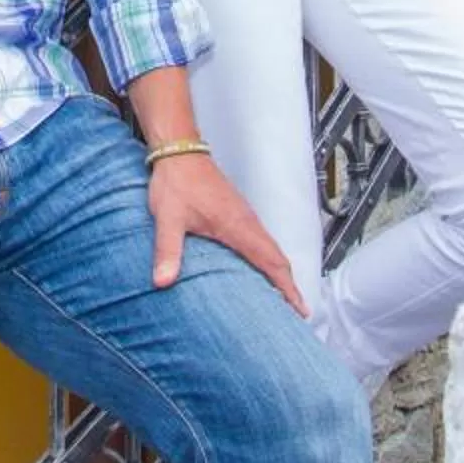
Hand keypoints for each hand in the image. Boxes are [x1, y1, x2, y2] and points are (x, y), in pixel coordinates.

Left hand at [147, 154, 305, 314]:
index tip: (300, 308)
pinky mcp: (236, 213)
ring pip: (270, 249)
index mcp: (237, 226)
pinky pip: (260, 241)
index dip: (287, 286)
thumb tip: (163, 280)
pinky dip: (268, 259)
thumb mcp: (169, 219)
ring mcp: (244, 216)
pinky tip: (260, 269)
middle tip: (298, 311)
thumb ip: (167, 250)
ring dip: (280, 272)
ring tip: (284, 297)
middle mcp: (247, 221)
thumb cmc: (177, 180)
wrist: (178, 151)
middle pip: (278, 258)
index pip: (271, 261)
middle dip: (290, 285)